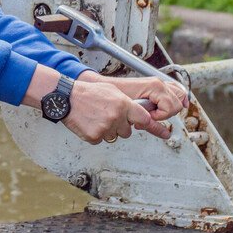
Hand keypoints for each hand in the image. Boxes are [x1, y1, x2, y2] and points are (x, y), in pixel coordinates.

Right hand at [21, 66, 178, 144]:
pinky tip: (89, 123)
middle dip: (120, 126)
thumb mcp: (112, 92)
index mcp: (123, 104)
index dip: (152, 126)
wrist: (67, 97)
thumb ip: (127, 104)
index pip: (144, 119)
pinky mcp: (94, 137)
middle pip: (127, 131)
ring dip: (108, 130)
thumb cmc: (88, 93)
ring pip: (114, 136)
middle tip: (107, 115)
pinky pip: (101, 140)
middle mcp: (117, 116)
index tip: (164, 133)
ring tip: (96, 118)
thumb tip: (139, 116)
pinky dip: (96, 134)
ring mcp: (105, 128)